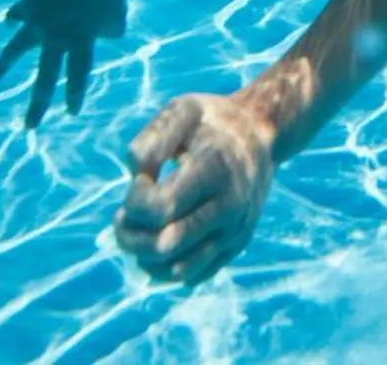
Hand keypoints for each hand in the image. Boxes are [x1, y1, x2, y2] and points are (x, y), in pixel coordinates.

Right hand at [0, 0, 127, 126]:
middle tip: (30, 127)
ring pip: (16, 50)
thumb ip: (113, 28)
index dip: (75, 94)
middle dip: (38, 104)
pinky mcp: (28, 3)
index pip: (78, 75)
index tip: (71, 113)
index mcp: (80, 40)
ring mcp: (37, 22)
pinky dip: (15, 16)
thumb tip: (108, 34)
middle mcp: (55, 37)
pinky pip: (19, 11)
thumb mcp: (118, 11)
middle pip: (44, 78)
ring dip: (4, 65)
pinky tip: (8, 21)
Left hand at [115, 91, 276, 285]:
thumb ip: (154, 136)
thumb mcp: (183, 110)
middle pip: (164, 244)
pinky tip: (155, 240)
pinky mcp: (235, 247)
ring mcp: (235, 231)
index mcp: (216, 168)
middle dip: (129, 234)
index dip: (134, 200)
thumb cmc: (212, 122)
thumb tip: (135, 172)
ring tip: (136, 231)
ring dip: (142, 255)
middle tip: (123, 215)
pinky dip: (163, 268)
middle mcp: (230, 205)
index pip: (161, 207)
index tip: (139, 180)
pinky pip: (192, 276)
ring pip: (177, 269)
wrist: (262, 136)